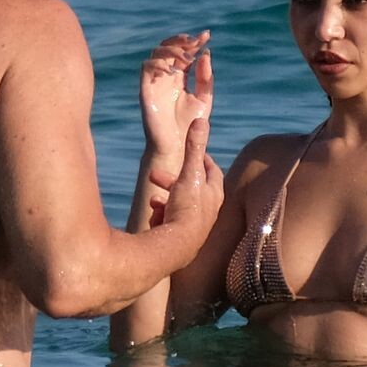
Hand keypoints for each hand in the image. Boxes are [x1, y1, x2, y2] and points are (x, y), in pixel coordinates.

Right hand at [140, 31, 211, 165]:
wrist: (176, 145)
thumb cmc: (189, 124)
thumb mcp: (203, 99)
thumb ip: (205, 78)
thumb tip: (205, 55)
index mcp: (180, 77)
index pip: (184, 52)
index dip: (194, 42)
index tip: (206, 35)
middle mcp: (166, 76)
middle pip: (168, 48)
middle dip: (181, 41)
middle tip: (195, 42)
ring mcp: (155, 82)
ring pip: (156, 53)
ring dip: (172, 50)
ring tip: (188, 57)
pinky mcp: (146, 90)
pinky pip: (146, 68)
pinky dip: (158, 64)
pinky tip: (173, 70)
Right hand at [160, 116, 223, 244]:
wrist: (178, 248)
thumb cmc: (187, 209)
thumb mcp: (189, 174)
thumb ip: (194, 147)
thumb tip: (202, 119)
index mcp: (213, 193)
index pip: (211, 170)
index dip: (201, 158)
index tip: (191, 153)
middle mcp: (209, 210)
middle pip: (193, 187)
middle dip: (173, 178)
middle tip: (156, 173)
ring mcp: (196, 226)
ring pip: (180, 205)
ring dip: (166, 196)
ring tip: (152, 194)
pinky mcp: (183, 239)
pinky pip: (172, 222)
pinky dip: (162, 215)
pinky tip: (152, 214)